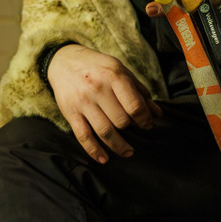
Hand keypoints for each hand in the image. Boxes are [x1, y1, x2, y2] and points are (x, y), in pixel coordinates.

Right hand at [45, 44, 156, 162]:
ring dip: (119, 146)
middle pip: (121, 120)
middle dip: (132, 128)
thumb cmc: (97, 67)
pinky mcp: (71, 113)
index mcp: (113, 76)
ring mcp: (83, 102)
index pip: (134, 105)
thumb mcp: (120, 70)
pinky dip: (94, 150)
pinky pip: (84, 136)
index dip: (145, 119)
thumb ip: (139, 91)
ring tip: (128, 152)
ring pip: (105, 131)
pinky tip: (104, 159)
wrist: (63, 61)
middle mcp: (98, 89)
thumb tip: (157, 114)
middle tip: (136, 130)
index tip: (148, 124)